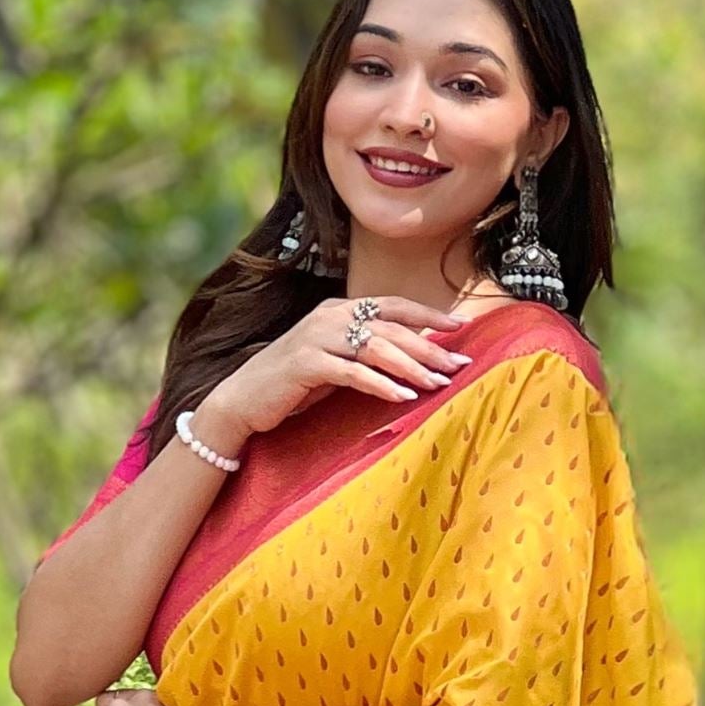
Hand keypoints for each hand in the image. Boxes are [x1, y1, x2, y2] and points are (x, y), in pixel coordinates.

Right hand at [196, 294, 472, 452]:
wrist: (242, 400)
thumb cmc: (293, 385)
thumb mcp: (335, 361)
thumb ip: (365, 352)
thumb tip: (410, 356)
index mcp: (339, 309)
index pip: (391, 305)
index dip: (427, 314)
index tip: (461, 326)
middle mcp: (329, 316)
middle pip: (390, 327)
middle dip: (429, 346)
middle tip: (458, 364)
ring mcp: (316, 338)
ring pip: (375, 346)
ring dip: (411, 366)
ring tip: (438, 382)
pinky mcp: (306, 364)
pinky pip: (352, 372)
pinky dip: (380, 384)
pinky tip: (403, 396)